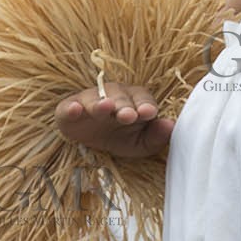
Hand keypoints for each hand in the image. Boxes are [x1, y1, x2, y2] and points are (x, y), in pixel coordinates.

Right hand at [55, 84, 173, 158]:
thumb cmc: (120, 136)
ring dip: (100, 103)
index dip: (146, 105)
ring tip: (105, 108)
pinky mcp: (69, 109)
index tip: (149, 113)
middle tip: (127, 116)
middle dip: (124, 106)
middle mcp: (113, 96)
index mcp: (134, 100)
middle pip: (120, 98)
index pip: (143, 99)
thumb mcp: (140, 143)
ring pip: (96, 99)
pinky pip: (69, 107)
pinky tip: (74, 110)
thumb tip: (171, 125)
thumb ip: (157, 136)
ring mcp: (91, 100)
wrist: (88, 140)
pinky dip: (71, 107)